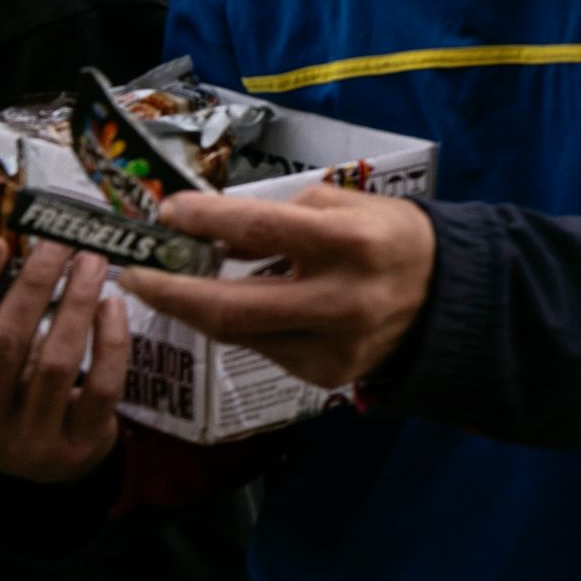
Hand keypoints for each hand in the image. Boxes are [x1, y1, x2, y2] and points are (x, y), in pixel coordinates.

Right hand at [0, 236, 126, 482]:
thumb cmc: (9, 394)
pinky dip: (110, 341)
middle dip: (35, 285)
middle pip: (5, 344)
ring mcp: (27, 445)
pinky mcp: (76, 448)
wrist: (47, 461)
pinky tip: (113, 305)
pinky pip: (100, 385)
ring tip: (91, 262)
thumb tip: (7, 247)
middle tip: (59, 243)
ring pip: (56, 363)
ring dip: (77, 303)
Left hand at [120, 188, 438, 390]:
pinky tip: (235, 308)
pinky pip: (265, 348)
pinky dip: (242, 327)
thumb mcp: (346, 206)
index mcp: (350, 243)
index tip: (168, 212)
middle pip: (231, 306)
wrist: (447, 299)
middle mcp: (341, 300)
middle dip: (170, 291)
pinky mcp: (327, 375)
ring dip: (195, 310)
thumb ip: (283, 216)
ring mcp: (333, 346)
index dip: (204, 220)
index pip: (259, 229)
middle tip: (134, 275)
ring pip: (239, 334)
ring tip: (167, 287)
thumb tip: (216, 235)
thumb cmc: (391, 237)